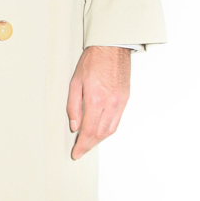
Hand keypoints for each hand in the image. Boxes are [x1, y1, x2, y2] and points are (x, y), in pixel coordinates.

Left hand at [67, 46, 130, 160]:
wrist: (112, 47)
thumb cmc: (93, 60)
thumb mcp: (75, 82)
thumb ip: (74, 106)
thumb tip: (75, 125)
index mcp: (95, 99)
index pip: (89, 131)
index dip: (82, 146)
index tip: (77, 153)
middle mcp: (110, 103)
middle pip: (100, 134)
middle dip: (90, 145)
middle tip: (81, 150)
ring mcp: (120, 102)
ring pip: (110, 130)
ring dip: (100, 139)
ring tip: (89, 142)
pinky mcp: (125, 99)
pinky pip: (117, 120)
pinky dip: (108, 129)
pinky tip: (101, 130)